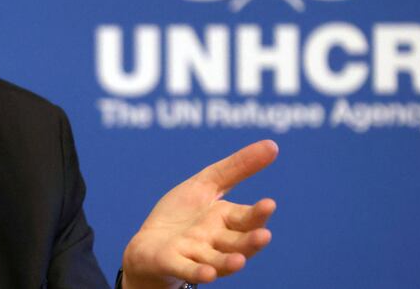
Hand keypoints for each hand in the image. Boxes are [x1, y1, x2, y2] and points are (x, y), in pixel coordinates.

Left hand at [121, 140, 277, 288]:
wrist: (147, 244)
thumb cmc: (181, 215)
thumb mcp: (206, 184)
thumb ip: (237, 168)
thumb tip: (273, 145)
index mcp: (225, 220)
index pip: (247, 218)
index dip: (257, 213)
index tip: (270, 204)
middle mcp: (215, 241)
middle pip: (238, 242)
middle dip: (251, 241)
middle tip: (264, 235)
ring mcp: (195, 254)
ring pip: (217, 260)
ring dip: (229, 262)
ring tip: (239, 261)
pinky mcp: (173, 263)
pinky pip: (187, 270)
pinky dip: (197, 273)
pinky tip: (207, 274)